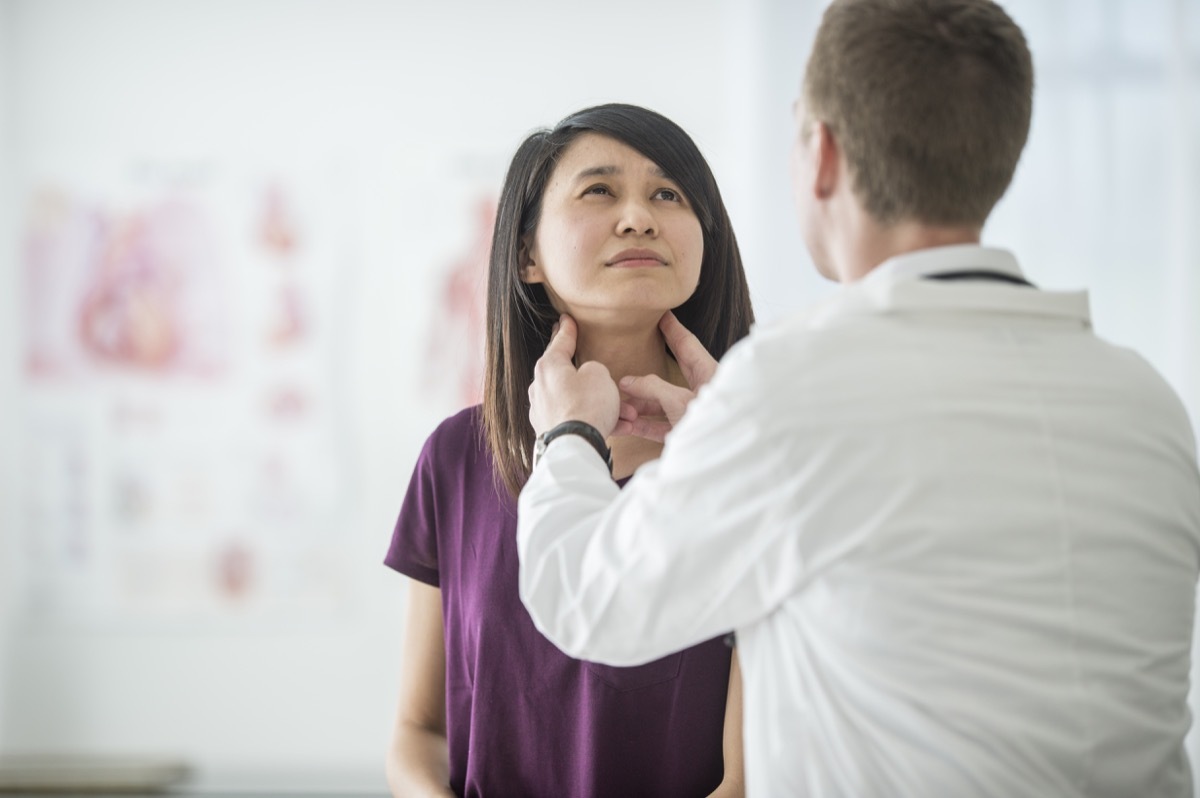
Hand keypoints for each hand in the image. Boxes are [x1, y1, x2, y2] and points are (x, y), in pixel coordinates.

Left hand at [528, 314, 620, 436]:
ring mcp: (544, 411)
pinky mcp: (551, 432)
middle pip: (571, 376)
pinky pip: (578, 420)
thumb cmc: (587, 405)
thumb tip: (588, 377)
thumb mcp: (599, 374)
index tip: (566, 319)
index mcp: (549, 367)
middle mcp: (540, 388)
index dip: (567, 329)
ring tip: (629, 414)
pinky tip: (620, 427)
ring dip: (605, 406)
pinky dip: (597, 421)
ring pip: (580, 402)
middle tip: (609, 378)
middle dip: (597, 381)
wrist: (576, 446)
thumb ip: (594, 369)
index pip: (560, 342)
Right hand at [614, 311, 717, 442]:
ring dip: (639, 405)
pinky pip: (661, 426)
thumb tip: (628, 382)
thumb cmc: (711, 425)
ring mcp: (693, 414)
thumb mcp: (678, 401)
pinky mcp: (686, 434)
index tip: (661, 314)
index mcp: (709, 374)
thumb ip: (652, 388)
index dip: (672, 328)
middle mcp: (702, 392)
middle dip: (647, 370)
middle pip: (669, 374)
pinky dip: (644, 425)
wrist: (723, 457)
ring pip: (661, 404)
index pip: (687, 344)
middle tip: (634, 351)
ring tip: (619, 402)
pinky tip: (627, 424)